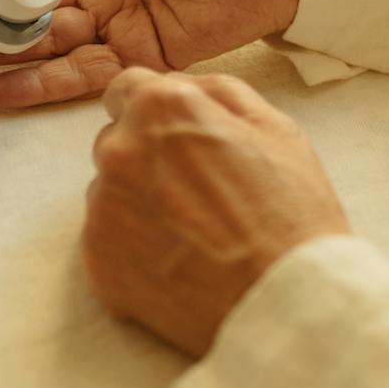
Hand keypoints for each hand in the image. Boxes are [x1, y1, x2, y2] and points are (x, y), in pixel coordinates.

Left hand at [82, 68, 350, 356]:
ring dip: (138, 204)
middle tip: (196, 193)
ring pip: (109, 192)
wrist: (288, 301)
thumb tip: (179, 86)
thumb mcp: (274, 127)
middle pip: (115, 141)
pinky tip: (178, 262)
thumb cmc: (291, 213)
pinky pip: (107, 241)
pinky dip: (134, 249)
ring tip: (192, 234)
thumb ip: (215, 92)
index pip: (125, 88)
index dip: (153, 112)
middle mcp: (120, 150)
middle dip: (146, 158)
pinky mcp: (97, 260)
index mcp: (160, 109)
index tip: (173, 136)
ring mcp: (103, 208)